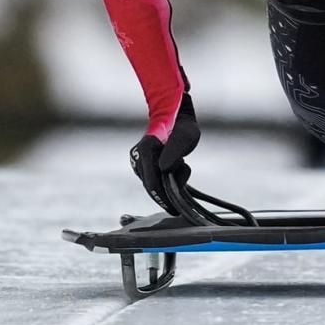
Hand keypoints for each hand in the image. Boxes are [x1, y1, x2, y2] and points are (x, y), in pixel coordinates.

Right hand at [129, 93, 200, 212]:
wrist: (177, 115)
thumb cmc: (183, 124)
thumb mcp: (185, 137)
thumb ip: (175, 152)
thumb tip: (164, 169)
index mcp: (145, 150)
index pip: (152, 183)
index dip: (163, 198)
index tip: (174, 210)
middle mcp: (138, 157)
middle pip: (152, 185)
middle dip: (169, 190)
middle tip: (182, 192)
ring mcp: (140, 161)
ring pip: (155, 182)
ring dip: (171, 180)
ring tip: (182, 163)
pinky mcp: (145, 164)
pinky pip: (156, 178)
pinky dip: (169, 177)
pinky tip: (179, 164)